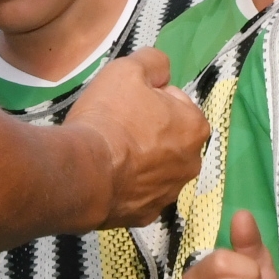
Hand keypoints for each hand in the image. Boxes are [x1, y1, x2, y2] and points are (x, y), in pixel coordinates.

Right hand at [62, 49, 209, 228]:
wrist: (82, 172)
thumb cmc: (110, 117)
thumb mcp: (128, 70)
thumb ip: (153, 62)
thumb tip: (162, 70)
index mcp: (195, 127)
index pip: (176, 102)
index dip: (150, 98)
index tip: (128, 102)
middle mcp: (192, 163)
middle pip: (170, 137)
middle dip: (150, 131)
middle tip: (117, 126)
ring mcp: (170, 193)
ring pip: (156, 168)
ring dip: (140, 160)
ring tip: (110, 153)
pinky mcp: (146, 215)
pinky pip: (139, 193)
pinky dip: (127, 186)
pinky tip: (107, 176)